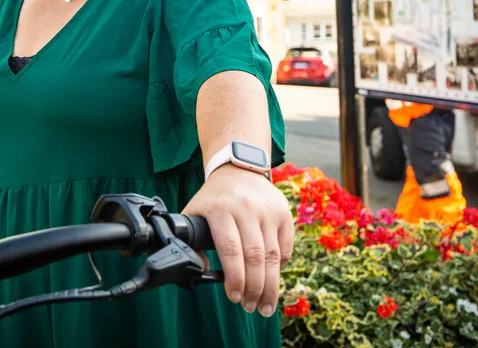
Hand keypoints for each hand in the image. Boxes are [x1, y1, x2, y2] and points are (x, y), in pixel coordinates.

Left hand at [182, 164, 294, 316]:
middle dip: (254, 288)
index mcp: (220, 209)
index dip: (234, 277)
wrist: (239, 169)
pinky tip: (272, 281)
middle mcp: (246, 209)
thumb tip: (201, 268)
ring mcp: (267, 211)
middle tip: (252, 308)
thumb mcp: (195, 212)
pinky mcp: (283, 214)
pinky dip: (280, 267)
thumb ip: (192, 240)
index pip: (230, 249)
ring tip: (265, 305)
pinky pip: (285, 248)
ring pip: (272, 256)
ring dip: (270, 286)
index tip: (234, 297)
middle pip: (254, 256)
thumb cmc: (214, 198)